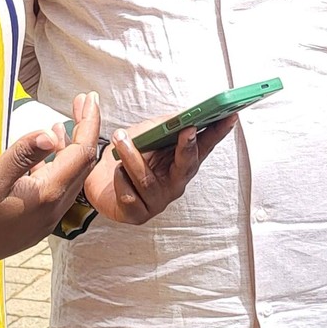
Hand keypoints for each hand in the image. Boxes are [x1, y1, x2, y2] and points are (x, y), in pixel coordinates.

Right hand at [0, 92, 101, 295]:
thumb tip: (51, 133)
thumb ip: (23, 154)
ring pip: (71, 178)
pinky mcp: (36, 223)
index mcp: (48, 195)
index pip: (81, 153)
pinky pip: (58, 189)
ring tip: (63, 124)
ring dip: (71, 149)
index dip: (88, 123)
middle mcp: (54, 209)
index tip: (90, 98)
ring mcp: (46, 219)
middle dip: (85, 131)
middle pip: (82, 164)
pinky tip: (44, 156)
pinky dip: (57, 167)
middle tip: (82, 104)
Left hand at [83, 116, 235, 225]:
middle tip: (185, 129)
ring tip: (120, 138)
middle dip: (187, 148)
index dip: (218, 132)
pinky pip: (130, 197)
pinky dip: (119, 179)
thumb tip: (188, 112)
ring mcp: (157, 201)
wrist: (98, 176)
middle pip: (187, 166)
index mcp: (181, 162)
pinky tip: (116, 171)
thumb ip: (168, 123)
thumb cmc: (127, 153)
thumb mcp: (149, 132)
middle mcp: (174, 183)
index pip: (205, 146)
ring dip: (132, 157)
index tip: (228, 117)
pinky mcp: (137, 215)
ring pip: (148, 180)